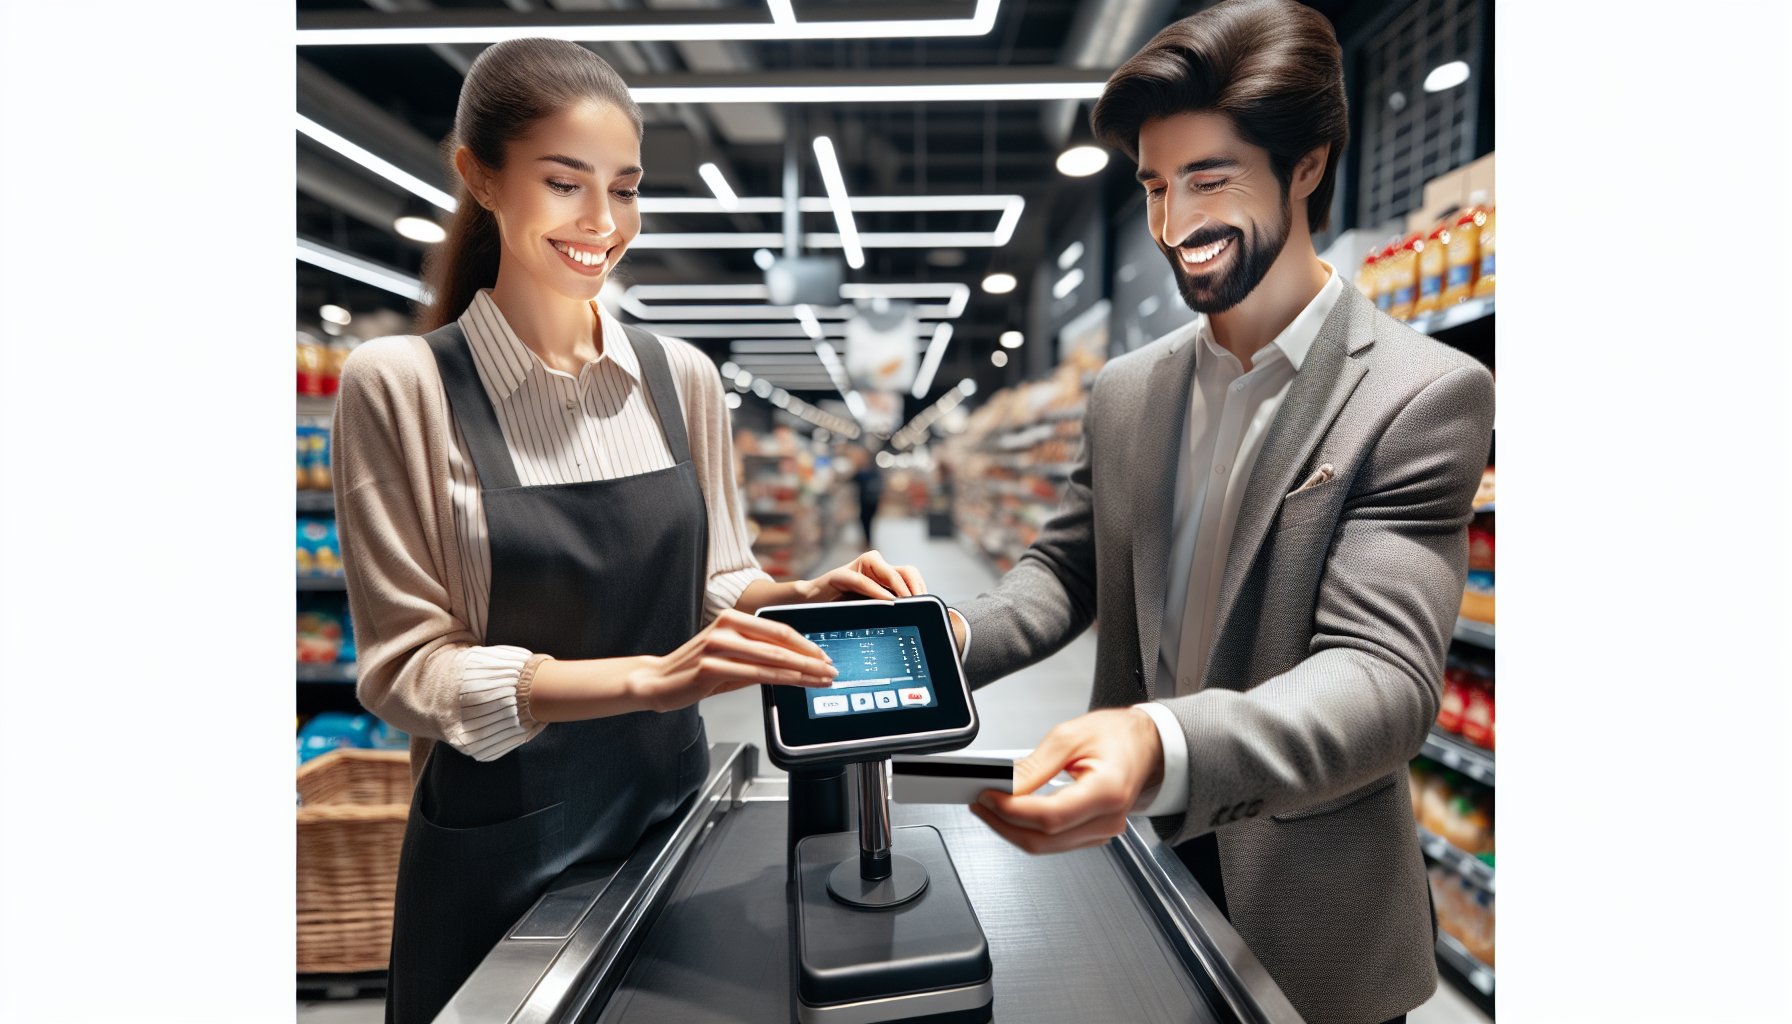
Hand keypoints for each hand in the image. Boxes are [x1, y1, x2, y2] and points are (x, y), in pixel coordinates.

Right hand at [629, 609, 837, 711]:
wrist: (656, 682)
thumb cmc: (695, 671)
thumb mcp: (731, 657)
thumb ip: (759, 656)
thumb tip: (795, 663)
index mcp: (733, 618)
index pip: (779, 629)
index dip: (807, 643)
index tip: (825, 656)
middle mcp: (727, 626)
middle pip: (781, 642)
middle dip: (812, 658)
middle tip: (832, 669)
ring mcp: (718, 645)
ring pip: (772, 658)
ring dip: (803, 670)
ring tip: (822, 679)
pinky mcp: (710, 667)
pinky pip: (755, 674)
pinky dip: (782, 680)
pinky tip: (798, 684)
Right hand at [796, 550, 927, 602]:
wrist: (810, 602)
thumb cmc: (840, 606)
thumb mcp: (870, 608)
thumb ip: (888, 607)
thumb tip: (914, 620)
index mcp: (883, 575)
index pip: (911, 575)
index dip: (921, 588)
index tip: (928, 605)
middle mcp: (874, 567)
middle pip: (905, 570)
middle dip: (915, 588)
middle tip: (919, 605)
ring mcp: (859, 568)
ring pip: (888, 571)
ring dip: (900, 587)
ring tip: (907, 601)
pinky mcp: (841, 575)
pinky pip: (862, 580)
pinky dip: (876, 590)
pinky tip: (887, 600)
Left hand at [969, 708, 1164, 853]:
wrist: (1143, 745)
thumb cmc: (1116, 736)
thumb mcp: (1070, 735)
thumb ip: (1035, 765)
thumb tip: (1006, 785)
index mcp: (1108, 790)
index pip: (1051, 815)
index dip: (1012, 810)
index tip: (987, 795)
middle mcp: (1109, 818)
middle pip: (1044, 838)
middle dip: (1004, 823)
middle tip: (980, 801)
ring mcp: (1103, 831)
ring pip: (1046, 846)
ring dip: (1012, 829)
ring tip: (990, 805)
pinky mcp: (1093, 834)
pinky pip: (1054, 841)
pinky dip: (1029, 829)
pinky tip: (1012, 813)